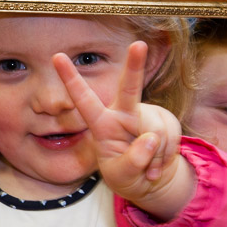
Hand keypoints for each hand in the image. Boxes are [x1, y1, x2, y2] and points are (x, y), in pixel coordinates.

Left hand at [52, 41, 193, 220]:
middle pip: (130, 87)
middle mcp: (124, 113)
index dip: (71, 79)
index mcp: (102, 124)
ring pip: (155, 130)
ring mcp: (147, 115)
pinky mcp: (166, 120)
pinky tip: (159, 164)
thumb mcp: (123, 176)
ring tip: (149, 169)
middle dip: (135, 65)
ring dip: (155, 156)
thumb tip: (151, 139)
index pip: (84, 100)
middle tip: (138, 44)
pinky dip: (167, 155)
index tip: (56, 56)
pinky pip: (171, 136)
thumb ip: (132, 161)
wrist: (151, 181)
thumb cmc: (126, 175)